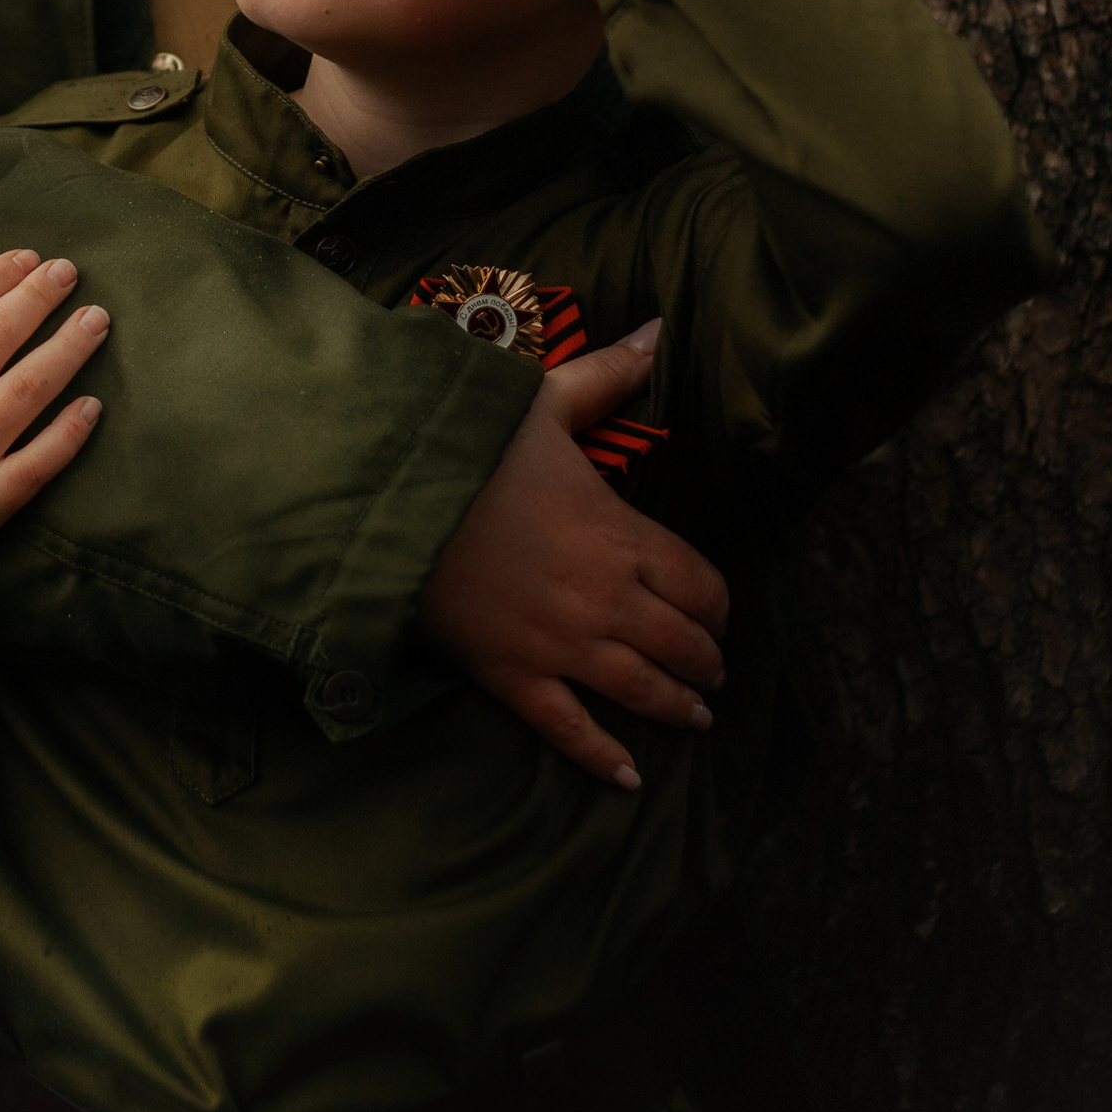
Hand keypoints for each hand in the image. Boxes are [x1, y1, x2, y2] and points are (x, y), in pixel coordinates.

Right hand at [418, 326, 729, 785]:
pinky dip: (602, 759)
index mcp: (620, 532)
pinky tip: (629, 779)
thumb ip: (608, 376)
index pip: (699, 583)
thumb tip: (659, 331)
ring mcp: (561, 644)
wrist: (391, 499)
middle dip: (706, 659)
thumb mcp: (543, 402)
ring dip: (677, 707)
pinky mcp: (512, 676)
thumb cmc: (470, 447)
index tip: (720, 612)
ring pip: (641, 689)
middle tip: (714, 671)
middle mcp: (605, 597)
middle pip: (681, 642)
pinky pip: (570, 729)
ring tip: (698, 718)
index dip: (718, 603)